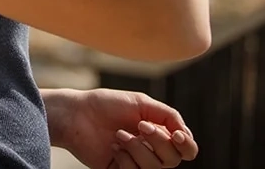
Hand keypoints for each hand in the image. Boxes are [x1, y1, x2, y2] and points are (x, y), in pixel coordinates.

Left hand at [46, 88, 197, 168]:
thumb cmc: (108, 104)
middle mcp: (151, 150)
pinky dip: (125, 159)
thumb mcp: (141, 103)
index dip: (186, 145)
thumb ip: (168, 116)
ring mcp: (136, 162)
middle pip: (172, 160)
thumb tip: (186, 133)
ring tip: (119, 135)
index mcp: (159, 132)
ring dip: (137, 149)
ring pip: (154, 168)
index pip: (186, 149)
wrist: (78, 114)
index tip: (177, 135)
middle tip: (140, 126)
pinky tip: (113, 146)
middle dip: (158, 142)